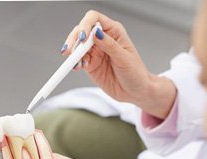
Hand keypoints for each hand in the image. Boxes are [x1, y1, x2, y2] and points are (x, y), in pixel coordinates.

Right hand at [62, 10, 176, 118]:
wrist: (135, 92)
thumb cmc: (136, 73)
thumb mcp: (124, 59)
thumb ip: (109, 45)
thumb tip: (96, 33)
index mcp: (114, 31)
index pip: (94, 19)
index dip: (85, 25)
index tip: (82, 37)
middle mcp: (103, 39)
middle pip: (82, 31)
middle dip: (74, 40)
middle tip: (70, 51)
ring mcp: (95, 51)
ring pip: (77, 46)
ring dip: (73, 53)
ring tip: (74, 63)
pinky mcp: (90, 64)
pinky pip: (78, 60)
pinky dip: (75, 63)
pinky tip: (78, 67)